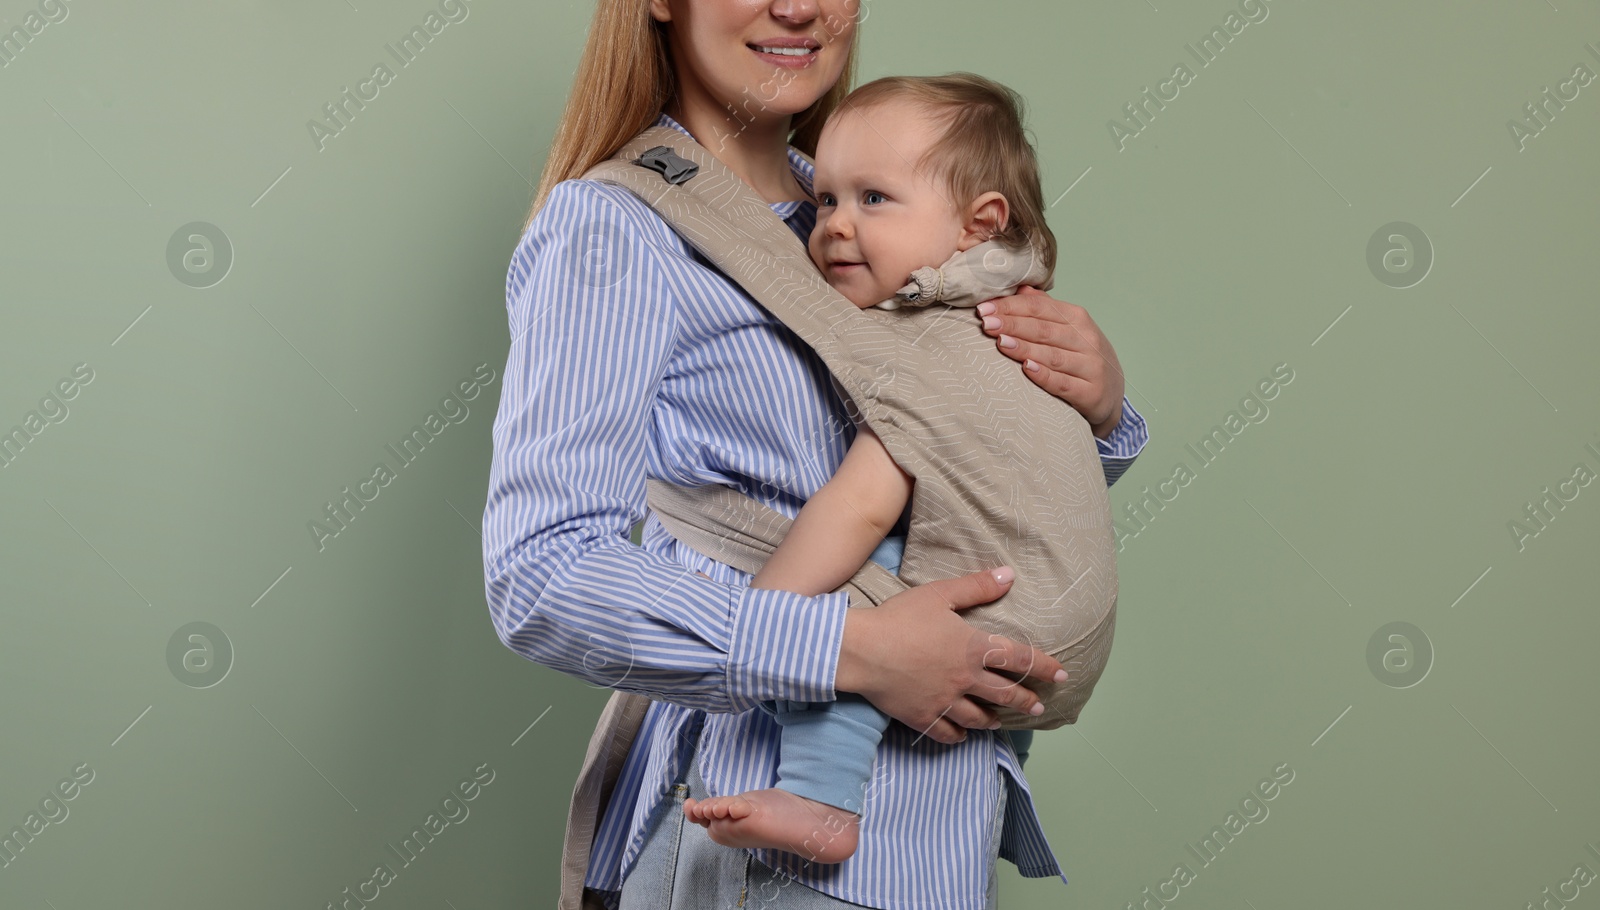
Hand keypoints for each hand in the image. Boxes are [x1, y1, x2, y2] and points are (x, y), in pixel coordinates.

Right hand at [836, 566, 1066, 744]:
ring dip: (994, 720)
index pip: (1020, 659)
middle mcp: (965, 679)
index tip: (1062, 676)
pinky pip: (948, 733)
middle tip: (1039, 707)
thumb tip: (1009, 575)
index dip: (1044, 667)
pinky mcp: (923, 717)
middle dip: (1026, 701)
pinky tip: (963, 735)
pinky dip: (959, 736)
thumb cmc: (900, 618)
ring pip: (979, 718)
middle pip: (1005, 694)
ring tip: (1000, 722)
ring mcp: (945, 702)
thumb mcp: (939, 595)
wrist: (862, 650)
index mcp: (973, 648)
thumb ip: (977, 587)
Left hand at [976, 285, 1125, 438]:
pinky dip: (1045, 376)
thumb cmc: (1081, 355)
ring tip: (1000, 342)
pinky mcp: (1091, 393)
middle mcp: (1086, 340)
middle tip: (986, 323)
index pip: (1040, 308)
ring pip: (1053, 356)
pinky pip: (1064, 383)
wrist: (1111, 392)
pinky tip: (1027, 369)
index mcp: (1077, 319)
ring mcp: (1090, 367)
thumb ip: (1044, 309)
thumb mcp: (1068, 328)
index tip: (984, 308)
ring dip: (1025, 348)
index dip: (1011, 307)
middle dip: (1012, 325)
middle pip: (1044, 330)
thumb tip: (1020, 289)